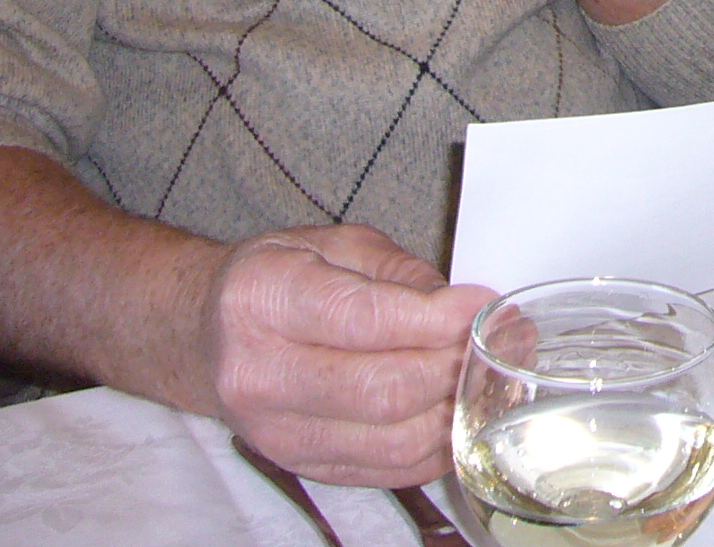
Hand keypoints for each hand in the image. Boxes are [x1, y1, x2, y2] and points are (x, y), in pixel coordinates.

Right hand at [205, 225, 493, 486]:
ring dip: (459, 409)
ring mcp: (277, 433)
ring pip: (394, 439)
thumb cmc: (278, 279)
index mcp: (262, 299)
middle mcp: (260, 374)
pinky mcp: (303, 466)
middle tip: (504, 339)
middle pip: (384, 390)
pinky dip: (438, 444)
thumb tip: (466, 309)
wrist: (209, 336)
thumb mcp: (334, 245)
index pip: (364, 320)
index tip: (484, 305)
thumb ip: (400, 275)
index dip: (437, 318)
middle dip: (457, 365)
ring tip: (495, 373)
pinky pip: (389, 469)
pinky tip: (462, 410)